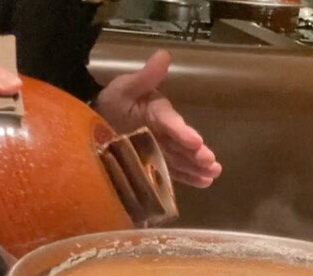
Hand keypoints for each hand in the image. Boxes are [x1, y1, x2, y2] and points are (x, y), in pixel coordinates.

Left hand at [95, 50, 220, 188]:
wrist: (99, 122)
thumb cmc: (114, 102)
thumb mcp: (125, 87)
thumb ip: (145, 77)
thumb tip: (163, 55)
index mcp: (157, 112)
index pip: (170, 122)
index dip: (182, 132)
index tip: (195, 141)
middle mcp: (164, 131)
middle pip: (182, 144)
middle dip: (196, 154)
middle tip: (211, 162)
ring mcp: (163, 148)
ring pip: (182, 159)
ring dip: (198, 167)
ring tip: (213, 175)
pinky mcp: (159, 163)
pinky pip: (175, 171)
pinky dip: (189, 178)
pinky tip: (204, 183)